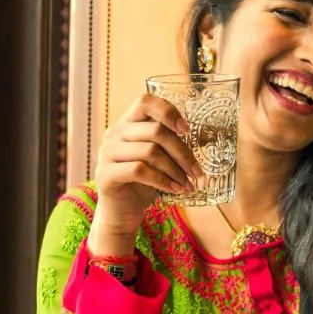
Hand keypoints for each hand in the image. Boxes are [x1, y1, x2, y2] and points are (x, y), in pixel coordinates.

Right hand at [89, 93, 201, 254]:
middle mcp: (115, 133)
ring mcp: (107, 153)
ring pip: (150, 152)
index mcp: (127, 123)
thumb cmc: (144, 182)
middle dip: (182, 152)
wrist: (121, 212)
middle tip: (197, 171)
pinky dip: (163, 180)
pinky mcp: (106, 174)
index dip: (168, 111)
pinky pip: (140, 170)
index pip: (145, 101)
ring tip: (188, 184)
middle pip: (155, 131)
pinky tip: (175, 189)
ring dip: (175, 170)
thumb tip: (206, 139)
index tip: (187, 130)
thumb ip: (169, 144)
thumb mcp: (158, 158)